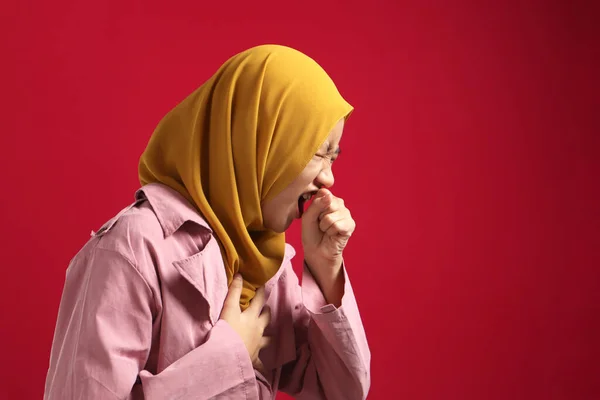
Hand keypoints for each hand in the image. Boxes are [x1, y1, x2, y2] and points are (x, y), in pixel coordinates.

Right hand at [219, 274, 271, 372]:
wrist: (227, 356)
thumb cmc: (227, 331)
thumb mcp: (229, 309)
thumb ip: (234, 292)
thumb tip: (240, 275)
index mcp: (252, 317)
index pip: (259, 301)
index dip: (261, 293)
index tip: (264, 286)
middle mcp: (258, 329)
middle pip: (266, 318)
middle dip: (267, 312)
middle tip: (267, 308)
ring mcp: (257, 344)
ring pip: (267, 339)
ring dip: (268, 336)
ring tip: (269, 335)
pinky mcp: (254, 358)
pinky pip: (260, 362)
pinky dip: (261, 364)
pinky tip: (263, 367)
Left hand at [301, 188, 354, 303]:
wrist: (317, 251)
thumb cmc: (311, 233)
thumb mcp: (307, 216)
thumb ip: (316, 204)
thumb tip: (328, 195)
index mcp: (328, 198)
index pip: (323, 192)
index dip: (315, 206)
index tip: (314, 215)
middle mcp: (339, 203)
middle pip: (328, 203)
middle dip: (319, 217)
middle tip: (320, 224)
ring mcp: (346, 213)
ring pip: (331, 216)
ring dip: (324, 226)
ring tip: (326, 230)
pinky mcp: (350, 224)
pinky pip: (337, 225)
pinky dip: (331, 232)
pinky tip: (332, 234)